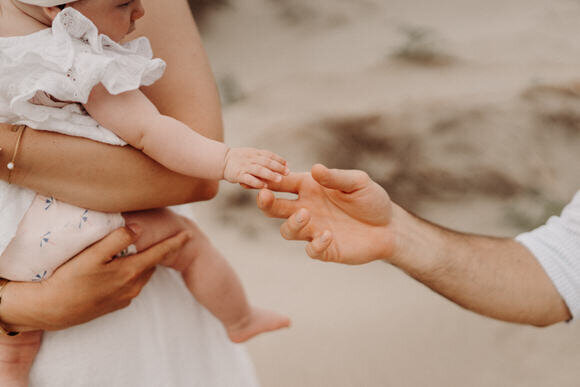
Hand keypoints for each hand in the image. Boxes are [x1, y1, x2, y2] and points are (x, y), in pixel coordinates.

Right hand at [1, 227, 189, 330]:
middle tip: (159, 238)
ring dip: (143, 263)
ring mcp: (124, 298)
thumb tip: (139, 228)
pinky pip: (130, 285)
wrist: (49, 310)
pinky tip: (119, 268)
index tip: (189, 234)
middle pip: (151, 264)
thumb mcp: (92, 254)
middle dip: (158, 252)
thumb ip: (117, 239)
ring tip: (139, 250)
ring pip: (141, 275)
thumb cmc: (68, 278)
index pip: (160, 253)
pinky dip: (132, 274)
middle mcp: (133, 287)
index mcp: (131, 272)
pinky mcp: (114, 305)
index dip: (175, 242)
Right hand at [223, 147, 288, 188]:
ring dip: (270, 174)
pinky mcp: (238, 174)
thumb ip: (264, 159)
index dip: (278, 159)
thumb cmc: (239, 159)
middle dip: (278, 167)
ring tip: (279, 179)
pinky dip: (256, 182)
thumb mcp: (251, 155)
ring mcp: (244, 166)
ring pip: (259, 169)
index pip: (269, 155)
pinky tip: (264, 186)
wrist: (221, 160)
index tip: (287, 165)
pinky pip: (248, 178)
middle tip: (287, 172)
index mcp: (255, 153)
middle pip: (266, 161)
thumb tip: (282, 165)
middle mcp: (250, 158)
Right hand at [257, 164, 394, 263]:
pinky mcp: (325, 250)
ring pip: (287, 230)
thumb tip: (316, 168)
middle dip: (266, 202)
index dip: (270, 180)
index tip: (264, 177)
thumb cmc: (371, 200)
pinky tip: (328, 235)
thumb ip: (336, 177)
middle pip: (275, 208)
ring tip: (305, 214)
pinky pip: (310, 249)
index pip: (282, 183)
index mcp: (310, 188)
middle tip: (264, 195)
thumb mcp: (358, 182)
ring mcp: (313, 230)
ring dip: (292, 223)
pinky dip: (316, 243)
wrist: (389, 227)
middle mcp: (306, 209)